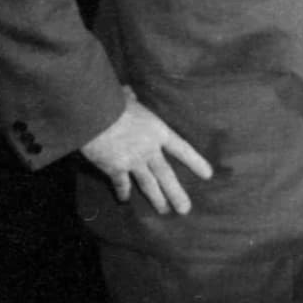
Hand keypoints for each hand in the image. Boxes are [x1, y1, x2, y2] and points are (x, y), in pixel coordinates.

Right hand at [81, 88, 213, 214]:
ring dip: (157, 199)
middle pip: (167, 174)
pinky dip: (123, 192)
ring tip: (165, 211)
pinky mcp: (115, 168)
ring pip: (149, 184)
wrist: (95, 115)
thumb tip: (128, 92)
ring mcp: (133, 161)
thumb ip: (131, 99)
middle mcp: (149, 149)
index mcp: (158, 131)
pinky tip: (125, 200)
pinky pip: (122, 183)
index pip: (182, 148)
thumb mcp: (128, 99)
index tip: (208, 175)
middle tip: (185, 209)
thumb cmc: (113, 102)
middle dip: (177, 193)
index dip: (195, 162)